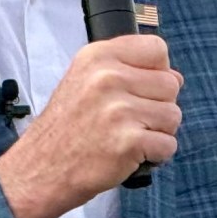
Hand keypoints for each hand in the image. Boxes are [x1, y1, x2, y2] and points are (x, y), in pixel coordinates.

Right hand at [0, 34, 181, 217]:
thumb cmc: (66, 128)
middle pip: (170, 83)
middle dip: (159, 105)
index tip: (143, 88)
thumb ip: (125, 69)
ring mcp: (119, 110)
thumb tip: (175, 76)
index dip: (158, 70)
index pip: (156, 48)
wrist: (41, 168)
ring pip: (173, 114)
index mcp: (98, 56)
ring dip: (159, 131)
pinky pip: (168, 143)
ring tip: (130, 137)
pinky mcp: (128, 141)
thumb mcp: (84, 79)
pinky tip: (132, 154)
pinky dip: (156, 155)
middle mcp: (107, 78)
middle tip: (132, 120)